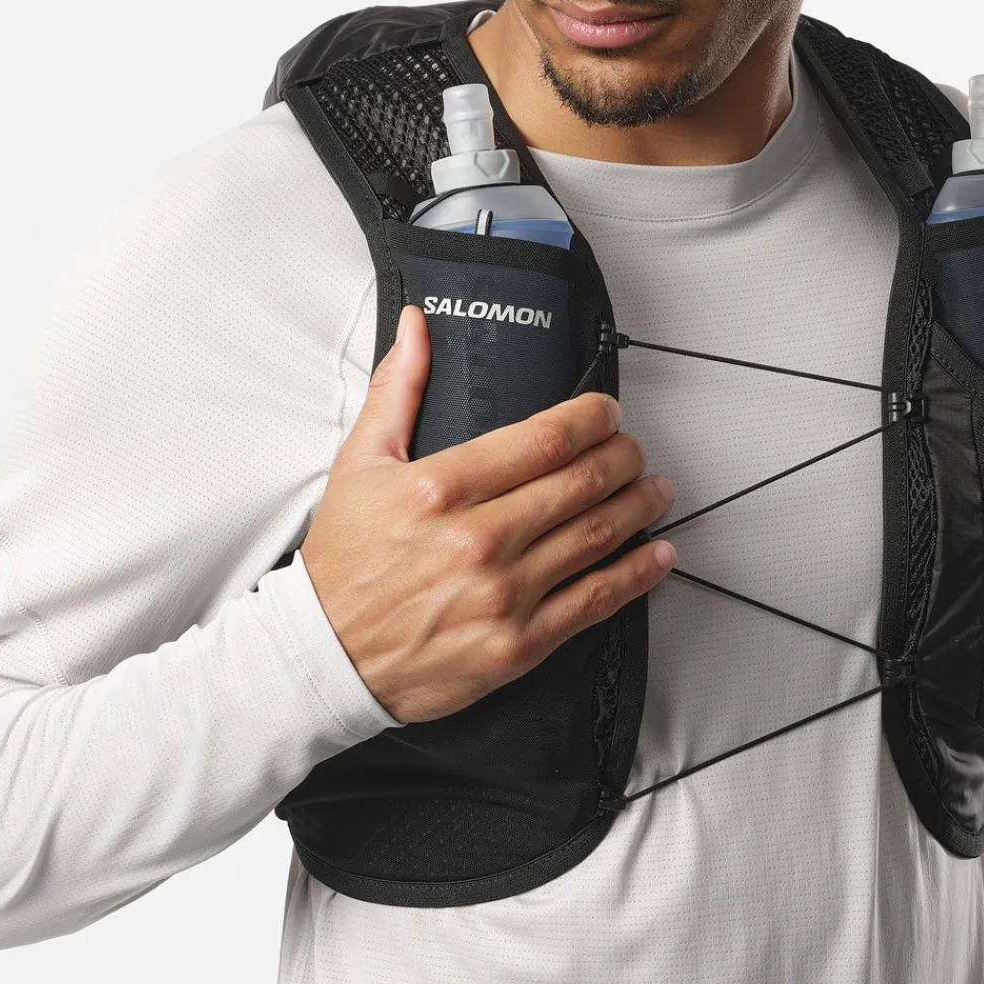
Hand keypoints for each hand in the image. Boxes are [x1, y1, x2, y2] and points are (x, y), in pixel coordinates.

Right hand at [299, 304, 676, 723]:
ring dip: (639, 506)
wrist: (327, 656)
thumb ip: (398, 390)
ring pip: (598, 537)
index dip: (593, 418)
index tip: (607, 414)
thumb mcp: (360, 464)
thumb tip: (418, 327)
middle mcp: (478, 539)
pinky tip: (656, 555)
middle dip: (623, 457)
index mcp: (442, 487)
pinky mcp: (518, 644)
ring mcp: (503, 594)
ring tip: (655, 490)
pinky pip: (594, 601)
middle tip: (633, 450)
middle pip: (583, 482)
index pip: (546, 438)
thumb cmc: (344, 564)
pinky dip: (636, 575)